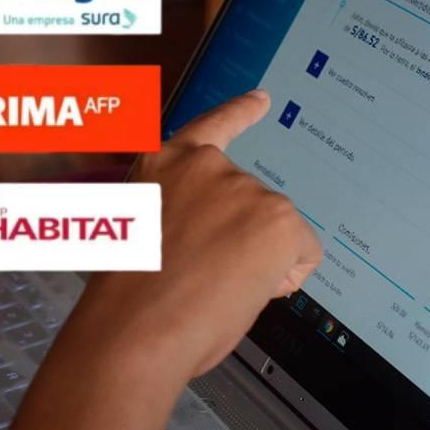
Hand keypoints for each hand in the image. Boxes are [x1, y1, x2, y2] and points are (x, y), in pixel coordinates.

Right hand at [76, 88, 322, 377]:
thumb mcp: (141, 234)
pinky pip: (302, 256)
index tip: (262, 98)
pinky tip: (246, 290)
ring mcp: (245, 189)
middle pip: (252, 207)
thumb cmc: (127, 300)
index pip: (211, 127)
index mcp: (164, 165)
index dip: (240, 113)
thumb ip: (179, 216)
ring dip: (257, 263)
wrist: (134, 330)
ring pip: (276, 235)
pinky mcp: (277, 218)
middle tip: (199, 277)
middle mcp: (208, 166)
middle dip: (241, 243)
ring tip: (210, 287)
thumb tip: (212, 245)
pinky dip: (284, 279)